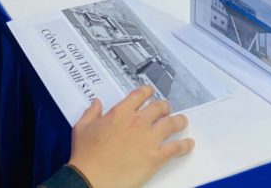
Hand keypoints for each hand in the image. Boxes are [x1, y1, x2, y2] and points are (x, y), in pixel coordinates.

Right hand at [68, 87, 193, 187]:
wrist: (91, 178)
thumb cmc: (86, 156)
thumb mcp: (82, 128)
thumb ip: (91, 112)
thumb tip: (96, 103)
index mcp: (121, 112)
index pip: (140, 94)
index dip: (148, 91)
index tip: (150, 92)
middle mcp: (138, 122)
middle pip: (159, 107)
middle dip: (164, 106)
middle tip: (166, 109)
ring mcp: (149, 139)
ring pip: (172, 123)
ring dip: (179, 121)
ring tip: (182, 121)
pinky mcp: (155, 157)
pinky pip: (176, 148)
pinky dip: (184, 145)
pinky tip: (188, 144)